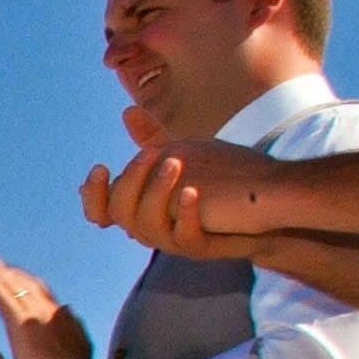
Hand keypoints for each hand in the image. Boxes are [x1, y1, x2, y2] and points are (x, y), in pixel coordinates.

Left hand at [0, 253, 95, 358]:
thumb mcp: (79, 343)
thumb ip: (73, 325)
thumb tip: (67, 309)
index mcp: (58, 315)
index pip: (38, 292)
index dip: (22, 281)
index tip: (9, 272)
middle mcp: (47, 308)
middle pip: (24, 283)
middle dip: (6, 270)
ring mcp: (35, 314)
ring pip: (14, 286)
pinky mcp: (22, 322)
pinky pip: (6, 298)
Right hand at [79, 107, 269, 257]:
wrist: (264, 211)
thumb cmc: (217, 183)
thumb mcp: (181, 157)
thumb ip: (151, 140)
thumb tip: (128, 111)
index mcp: (140, 210)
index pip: (100, 210)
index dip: (93, 193)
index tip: (101, 167)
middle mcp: (150, 228)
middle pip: (121, 212)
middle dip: (132, 180)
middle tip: (152, 152)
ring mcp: (174, 240)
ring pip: (148, 226)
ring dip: (158, 192)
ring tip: (175, 164)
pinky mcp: (201, 247)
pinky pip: (185, 237)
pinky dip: (186, 213)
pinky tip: (192, 190)